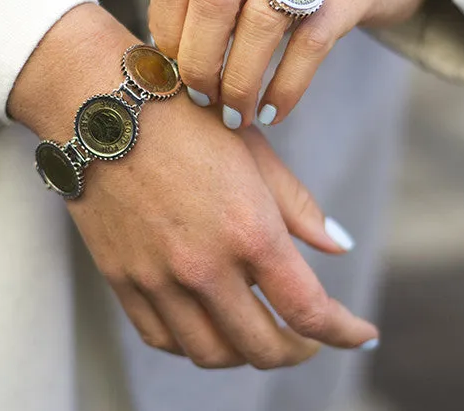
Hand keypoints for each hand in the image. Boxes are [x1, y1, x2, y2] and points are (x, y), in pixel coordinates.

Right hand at [9, 3, 376, 368]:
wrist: (101, 107)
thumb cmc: (186, 118)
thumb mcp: (254, 152)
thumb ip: (299, 207)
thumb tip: (338, 246)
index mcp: (249, 231)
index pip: (309, 311)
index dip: (345, 333)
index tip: (363, 335)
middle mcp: (204, 266)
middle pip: (263, 348)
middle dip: (297, 351)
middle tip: (307, 339)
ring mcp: (157, 279)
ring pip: (211, 355)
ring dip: (245, 353)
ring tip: (258, 331)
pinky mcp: (121, 280)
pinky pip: (162, 339)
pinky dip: (194, 344)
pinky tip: (208, 324)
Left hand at [149, 0, 428, 127]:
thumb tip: (162, 61)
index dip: (166, 31)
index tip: (172, 70)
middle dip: (199, 60)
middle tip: (202, 98)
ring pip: (261, 22)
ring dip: (240, 81)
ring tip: (235, 114)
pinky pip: (311, 44)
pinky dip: (286, 88)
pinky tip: (273, 112)